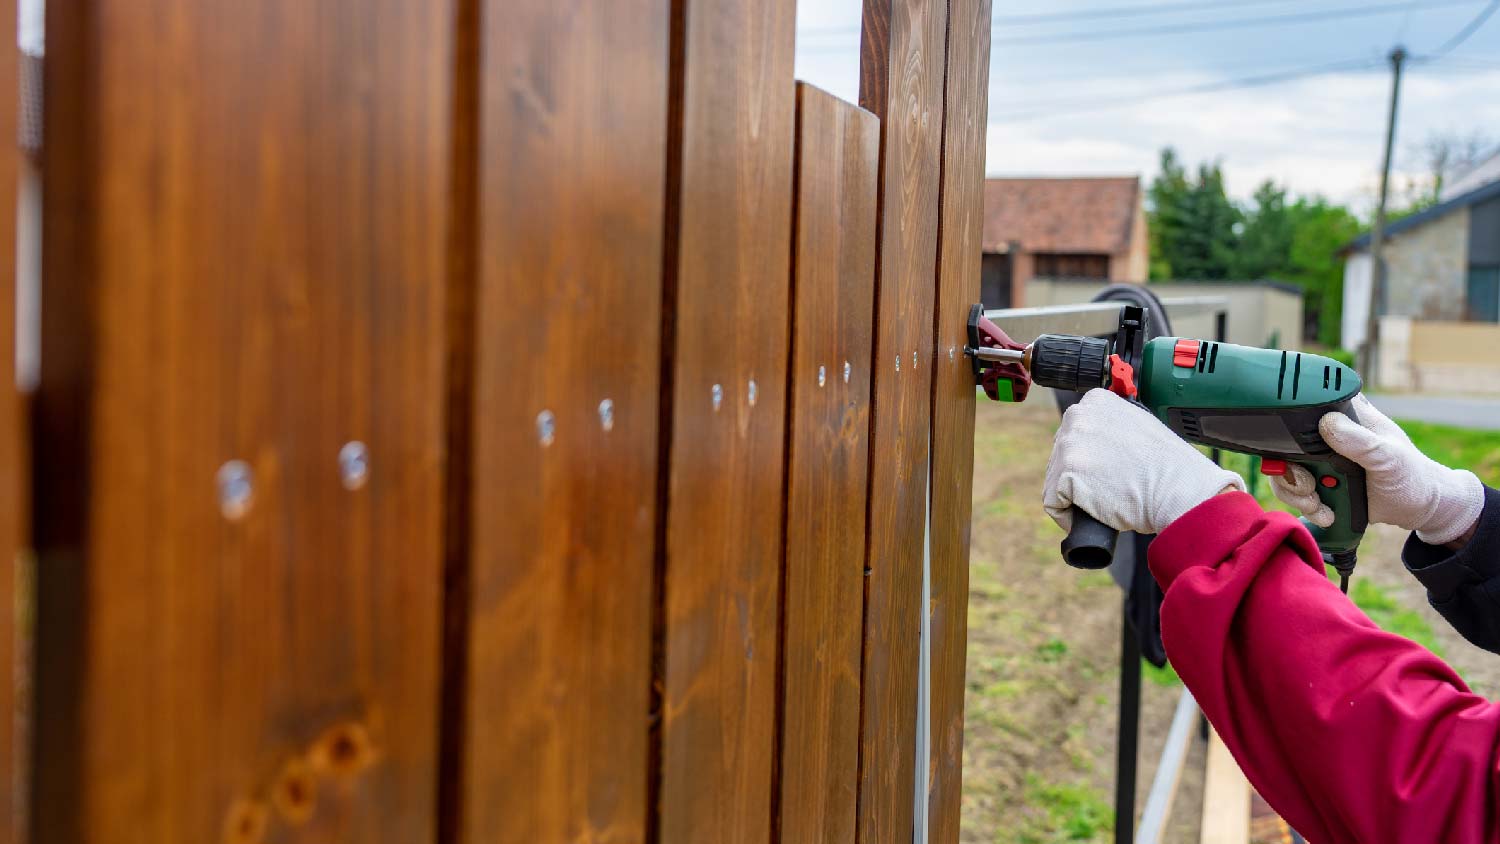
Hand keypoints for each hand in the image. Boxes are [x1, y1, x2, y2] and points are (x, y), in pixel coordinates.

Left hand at [1044, 390, 1245, 534]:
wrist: (1178, 490)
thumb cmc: (1167, 466)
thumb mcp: (1139, 426)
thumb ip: (1112, 426)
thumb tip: (1096, 442)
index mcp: (1096, 400)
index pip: (1074, 433)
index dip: (1087, 458)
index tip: (1104, 471)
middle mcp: (1078, 416)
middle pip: (1061, 456)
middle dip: (1078, 476)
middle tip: (1107, 490)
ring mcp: (1070, 444)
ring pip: (1055, 480)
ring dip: (1074, 497)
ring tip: (1104, 503)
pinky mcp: (1066, 472)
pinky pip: (1054, 503)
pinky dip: (1068, 516)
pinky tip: (1092, 516)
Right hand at [1268, 395, 1483, 545]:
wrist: (1417, 507)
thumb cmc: (1411, 474)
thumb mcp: (1388, 456)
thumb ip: (1359, 441)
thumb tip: (1325, 423)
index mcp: (1346, 417)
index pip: (1303, 409)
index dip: (1286, 427)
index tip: (1292, 450)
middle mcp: (1326, 436)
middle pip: (1283, 447)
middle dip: (1290, 474)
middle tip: (1309, 488)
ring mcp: (1320, 461)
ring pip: (1285, 473)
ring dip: (1297, 496)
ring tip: (1319, 506)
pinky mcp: (1319, 484)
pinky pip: (1295, 494)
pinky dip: (1306, 508)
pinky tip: (1327, 514)